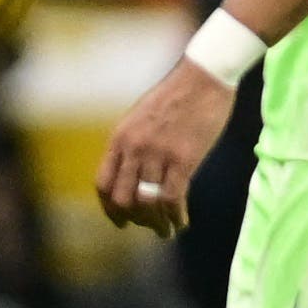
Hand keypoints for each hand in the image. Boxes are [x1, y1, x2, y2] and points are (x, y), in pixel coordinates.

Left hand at [95, 61, 240, 235]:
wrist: (204, 77)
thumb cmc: (177, 94)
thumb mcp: (141, 117)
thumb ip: (134, 144)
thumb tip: (137, 172)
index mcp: (119, 138)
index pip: (103, 184)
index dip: (110, 209)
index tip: (122, 221)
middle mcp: (133, 149)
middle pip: (123, 198)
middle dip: (135, 219)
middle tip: (150, 226)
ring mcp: (158, 154)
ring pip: (148, 202)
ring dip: (157, 223)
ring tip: (168, 230)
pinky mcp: (184, 158)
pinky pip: (172, 197)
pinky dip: (175, 216)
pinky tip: (182, 222)